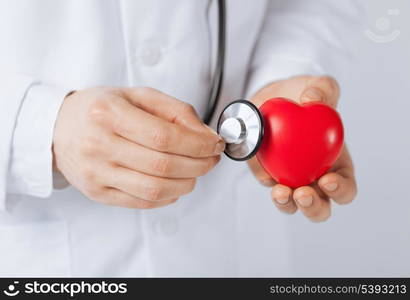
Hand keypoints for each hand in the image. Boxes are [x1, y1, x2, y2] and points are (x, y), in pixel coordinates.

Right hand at [53, 87, 223, 208]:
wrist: (58, 127)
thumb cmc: (101, 109)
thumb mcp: (137, 95)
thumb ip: (175, 110)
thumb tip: (206, 135)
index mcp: (109, 114)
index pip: (165, 137)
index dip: (198, 145)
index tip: (215, 145)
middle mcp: (99, 145)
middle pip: (163, 165)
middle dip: (199, 165)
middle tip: (211, 159)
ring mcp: (97, 173)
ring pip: (155, 189)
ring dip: (187, 183)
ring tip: (196, 172)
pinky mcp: (98, 193)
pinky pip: (142, 202)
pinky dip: (168, 196)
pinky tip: (175, 183)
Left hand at [248, 76, 356, 221]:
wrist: (274, 95)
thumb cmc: (304, 95)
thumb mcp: (318, 86)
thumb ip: (323, 89)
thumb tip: (312, 100)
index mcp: (335, 164)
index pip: (345, 187)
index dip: (341, 190)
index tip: (328, 179)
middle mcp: (313, 177)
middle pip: (319, 207)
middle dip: (313, 207)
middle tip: (303, 193)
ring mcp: (288, 178)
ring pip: (290, 204)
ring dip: (286, 204)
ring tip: (281, 192)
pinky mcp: (265, 172)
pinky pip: (265, 181)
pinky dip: (264, 179)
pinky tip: (263, 171)